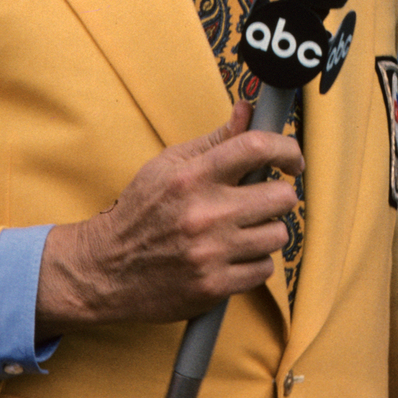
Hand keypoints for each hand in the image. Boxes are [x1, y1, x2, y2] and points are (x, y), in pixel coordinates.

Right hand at [36, 99, 304, 329]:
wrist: (104, 269)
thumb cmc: (140, 212)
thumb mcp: (167, 166)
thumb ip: (214, 140)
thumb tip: (247, 111)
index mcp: (193, 177)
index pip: (257, 148)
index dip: (287, 149)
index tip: (292, 160)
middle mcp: (205, 214)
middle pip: (282, 197)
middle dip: (277, 196)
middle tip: (260, 200)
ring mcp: (211, 253)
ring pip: (278, 235)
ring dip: (266, 231)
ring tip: (241, 229)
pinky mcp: (214, 286)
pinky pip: (264, 269)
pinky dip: (254, 262)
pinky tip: (232, 255)